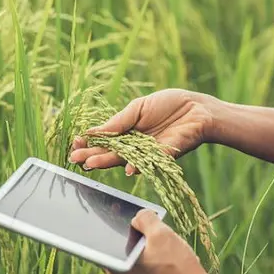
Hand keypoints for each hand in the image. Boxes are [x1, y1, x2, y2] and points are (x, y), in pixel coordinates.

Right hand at [69, 89, 216, 174]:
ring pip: (125, 160)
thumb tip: (93, 131)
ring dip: (108, 162)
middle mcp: (136, 146)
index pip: (104, 140)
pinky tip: (128, 169)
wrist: (198, 109)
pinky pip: (150, 163)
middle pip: (110, 152)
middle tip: (75, 158)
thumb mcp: (138, 108)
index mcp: (128, 132)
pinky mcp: (165, 156)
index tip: (75, 143)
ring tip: (91, 163)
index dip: (90, 142)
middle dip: (92, 155)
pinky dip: (139, 166)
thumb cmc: (170, 104)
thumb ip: (119, 121)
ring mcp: (149, 153)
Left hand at [104, 209, 214, 273]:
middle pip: (120, 245)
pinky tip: (168, 255)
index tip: (119, 209)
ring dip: (146, 245)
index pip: (103, 238)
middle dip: (134, 233)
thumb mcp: (161, 233)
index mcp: (114, 267)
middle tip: (149, 225)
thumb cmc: (177, 267)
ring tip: (163, 242)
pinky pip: (143, 266)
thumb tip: (138, 216)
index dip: (112, 221)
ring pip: (134, 255)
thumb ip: (144, 218)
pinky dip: (152, 258)